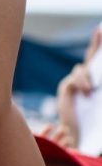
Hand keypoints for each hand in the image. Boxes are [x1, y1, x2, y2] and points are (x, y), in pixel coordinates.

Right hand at [53, 24, 101, 147]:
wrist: (78, 135)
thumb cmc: (93, 123)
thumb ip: (96, 89)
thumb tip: (95, 86)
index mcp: (96, 83)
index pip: (97, 61)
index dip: (98, 46)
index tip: (101, 30)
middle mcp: (85, 80)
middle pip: (90, 57)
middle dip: (96, 43)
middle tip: (101, 30)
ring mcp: (74, 82)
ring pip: (82, 69)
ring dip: (88, 77)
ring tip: (91, 91)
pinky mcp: (66, 88)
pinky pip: (74, 78)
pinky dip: (81, 82)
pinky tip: (87, 92)